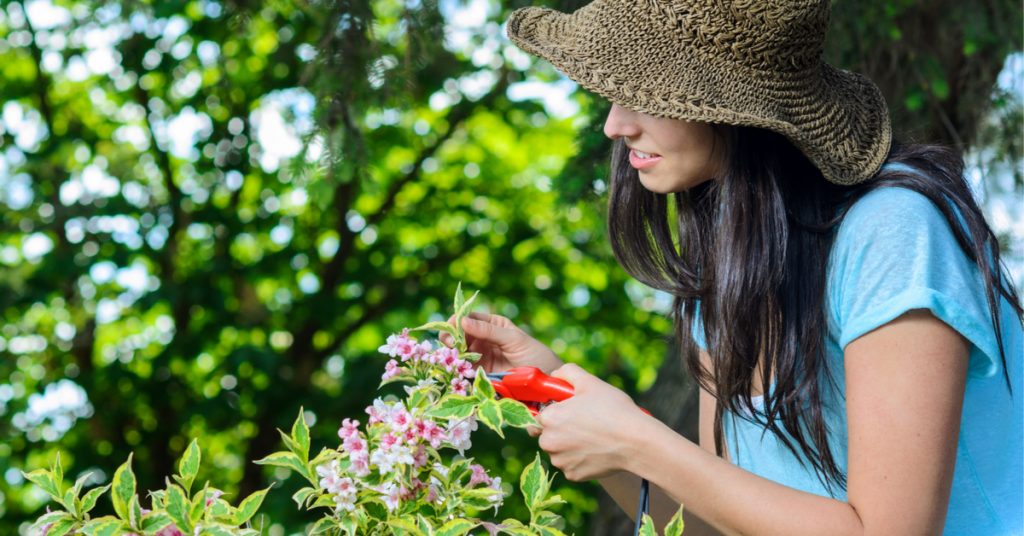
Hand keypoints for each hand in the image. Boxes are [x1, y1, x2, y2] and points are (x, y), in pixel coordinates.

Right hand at [440, 312, 563, 374]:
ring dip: (453, 354)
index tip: (451, 325)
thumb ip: (488, 330)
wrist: (545, 381)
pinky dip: (458, 369)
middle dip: (451, 337)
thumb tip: (462, 320)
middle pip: (459, 335)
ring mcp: (481, 357)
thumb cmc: (534, 354)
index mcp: (493, 324)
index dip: (457, 320)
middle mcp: (484, 339)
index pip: (469, 317)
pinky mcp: (481, 374)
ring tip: (454, 356)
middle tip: (448, 343)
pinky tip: (458, 368)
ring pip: (459, 352)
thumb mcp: (513, 339)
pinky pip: (464, 369)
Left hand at [535, 364, 651, 481]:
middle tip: (584, 423)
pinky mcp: (573, 475)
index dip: (556, 410)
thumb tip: (554, 376)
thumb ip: (566, 372)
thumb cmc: (613, 409)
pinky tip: (596, 450)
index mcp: (549, 418)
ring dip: (569, 445)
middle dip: (561, 429)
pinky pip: (571, 465)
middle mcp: (549, 442)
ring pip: (558, 451)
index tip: (572, 410)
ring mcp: (561, 461)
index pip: (542, 413)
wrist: (636, 442)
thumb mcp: (589, 382)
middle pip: (547, 434)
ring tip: (593, 437)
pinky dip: (580, 460)